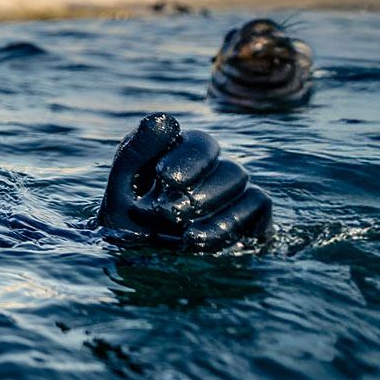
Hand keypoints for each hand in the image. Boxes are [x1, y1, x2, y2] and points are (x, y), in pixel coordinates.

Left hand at [99, 114, 272, 250]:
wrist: (137, 260)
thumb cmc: (127, 220)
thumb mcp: (122, 188)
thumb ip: (135, 153)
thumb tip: (164, 119)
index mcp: (182, 154)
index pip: (200, 144)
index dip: (188, 158)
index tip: (165, 178)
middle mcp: (214, 169)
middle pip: (227, 166)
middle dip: (197, 193)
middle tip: (166, 212)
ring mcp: (235, 192)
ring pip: (241, 181)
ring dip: (211, 210)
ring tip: (182, 234)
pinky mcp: (251, 216)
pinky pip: (257, 204)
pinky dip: (229, 222)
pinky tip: (198, 240)